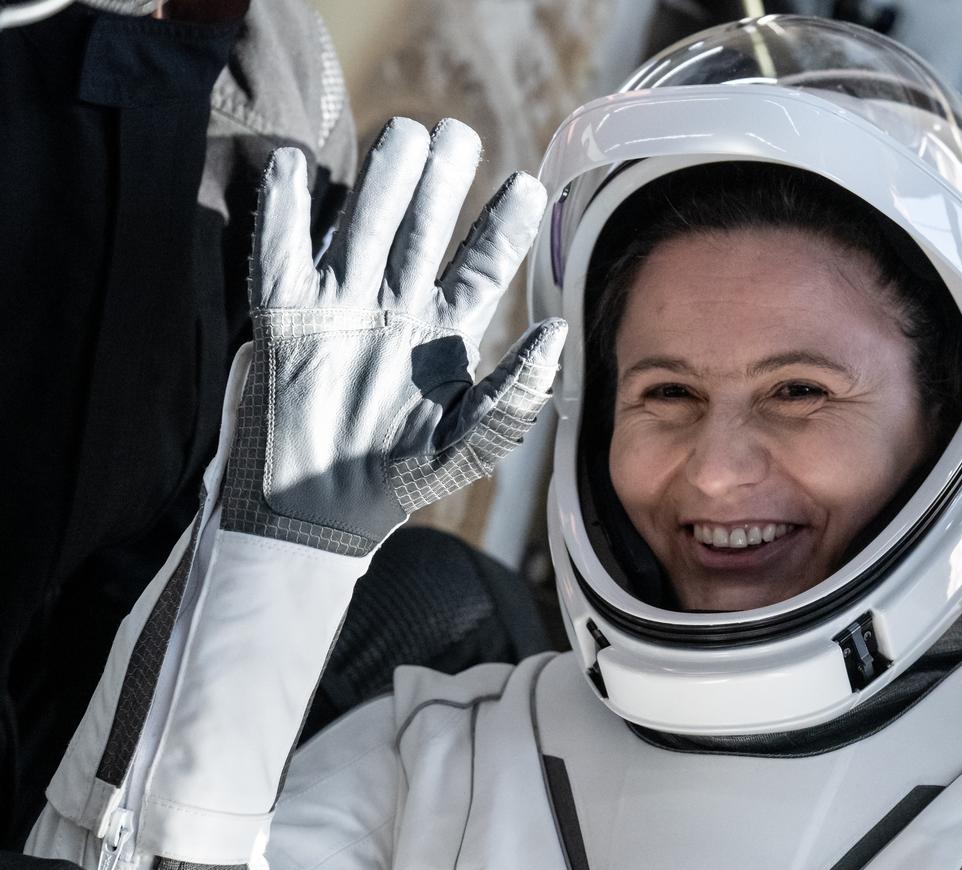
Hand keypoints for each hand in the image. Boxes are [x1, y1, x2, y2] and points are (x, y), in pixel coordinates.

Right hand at [221, 116, 565, 554]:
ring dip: (381, 182)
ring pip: (363, 227)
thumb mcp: (466, 447)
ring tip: (406, 135)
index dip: (503, 226)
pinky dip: (286, 212)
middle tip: (458, 134)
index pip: (480, 266)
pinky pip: (282, 254)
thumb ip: (512, 397)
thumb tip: (553, 336)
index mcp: (445, 335)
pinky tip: (298, 168)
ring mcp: (341, 309)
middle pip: (422, 230)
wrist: (315, 516)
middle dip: (441, 182)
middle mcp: (396, 309)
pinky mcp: (286, 320)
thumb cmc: (394, 482)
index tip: (527, 185)